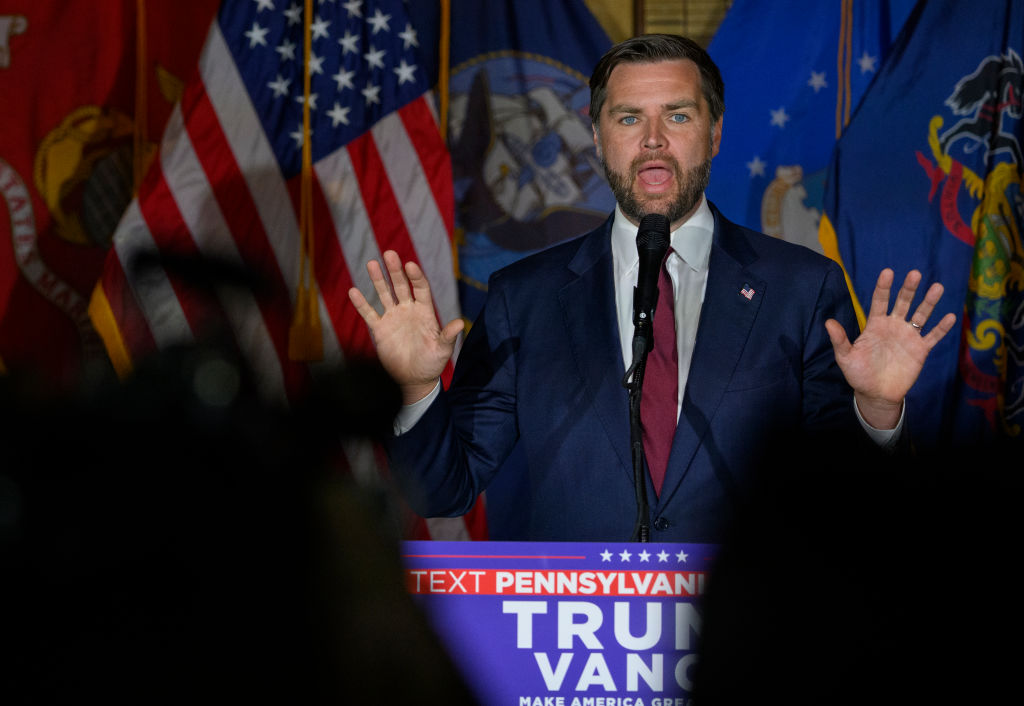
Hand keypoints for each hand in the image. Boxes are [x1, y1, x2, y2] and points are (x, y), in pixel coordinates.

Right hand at [348, 250, 464, 403]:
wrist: (415, 378)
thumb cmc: (432, 363)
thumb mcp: (442, 350)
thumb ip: (448, 336)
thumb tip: (460, 323)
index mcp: (424, 311)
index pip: (421, 288)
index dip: (416, 277)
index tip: (410, 265)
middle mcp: (408, 310)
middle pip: (401, 286)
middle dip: (395, 271)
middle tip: (390, 254)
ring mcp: (393, 318)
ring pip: (384, 294)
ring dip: (378, 280)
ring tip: (372, 263)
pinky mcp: (380, 329)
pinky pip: (369, 314)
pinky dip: (361, 304)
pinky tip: (353, 291)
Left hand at [825, 268, 956, 429]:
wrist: (876, 393)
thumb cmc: (858, 373)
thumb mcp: (845, 357)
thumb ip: (839, 340)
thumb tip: (828, 322)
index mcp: (875, 324)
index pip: (880, 301)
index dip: (883, 287)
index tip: (888, 272)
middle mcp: (893, 326)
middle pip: (903, 303)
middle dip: (909, 289)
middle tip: (915, 274)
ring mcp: (908, 336)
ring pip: (921, 315)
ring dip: (929, 302)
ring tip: (937, 287)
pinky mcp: (920, 350)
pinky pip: (933, 336)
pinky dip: (941, 328)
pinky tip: (950, 316)